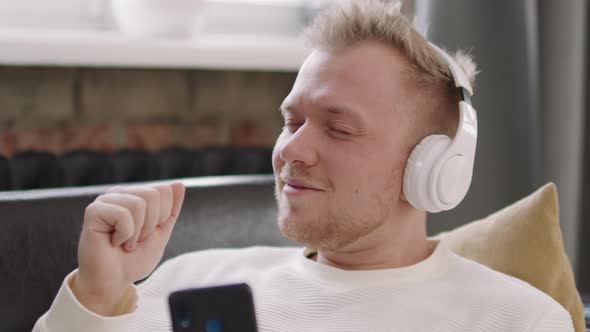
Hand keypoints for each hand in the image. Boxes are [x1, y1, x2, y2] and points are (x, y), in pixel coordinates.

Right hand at [71, 182, 184, 315]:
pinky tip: (113, 242)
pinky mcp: (93, 211)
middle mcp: (120, 193)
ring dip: (136, 232)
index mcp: (136, 195)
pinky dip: (124, 234)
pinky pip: (122, 214)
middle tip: (136, 239)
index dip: (163, 216)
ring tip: (124, 242)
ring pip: (138, 204)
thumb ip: (171, 210)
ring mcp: (105, 201)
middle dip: (150, 224)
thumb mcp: (161, 233)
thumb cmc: (134, 259)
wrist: (114, 281)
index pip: (164, 190)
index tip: (148, 232)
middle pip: (152, 194)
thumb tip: (179, 184)